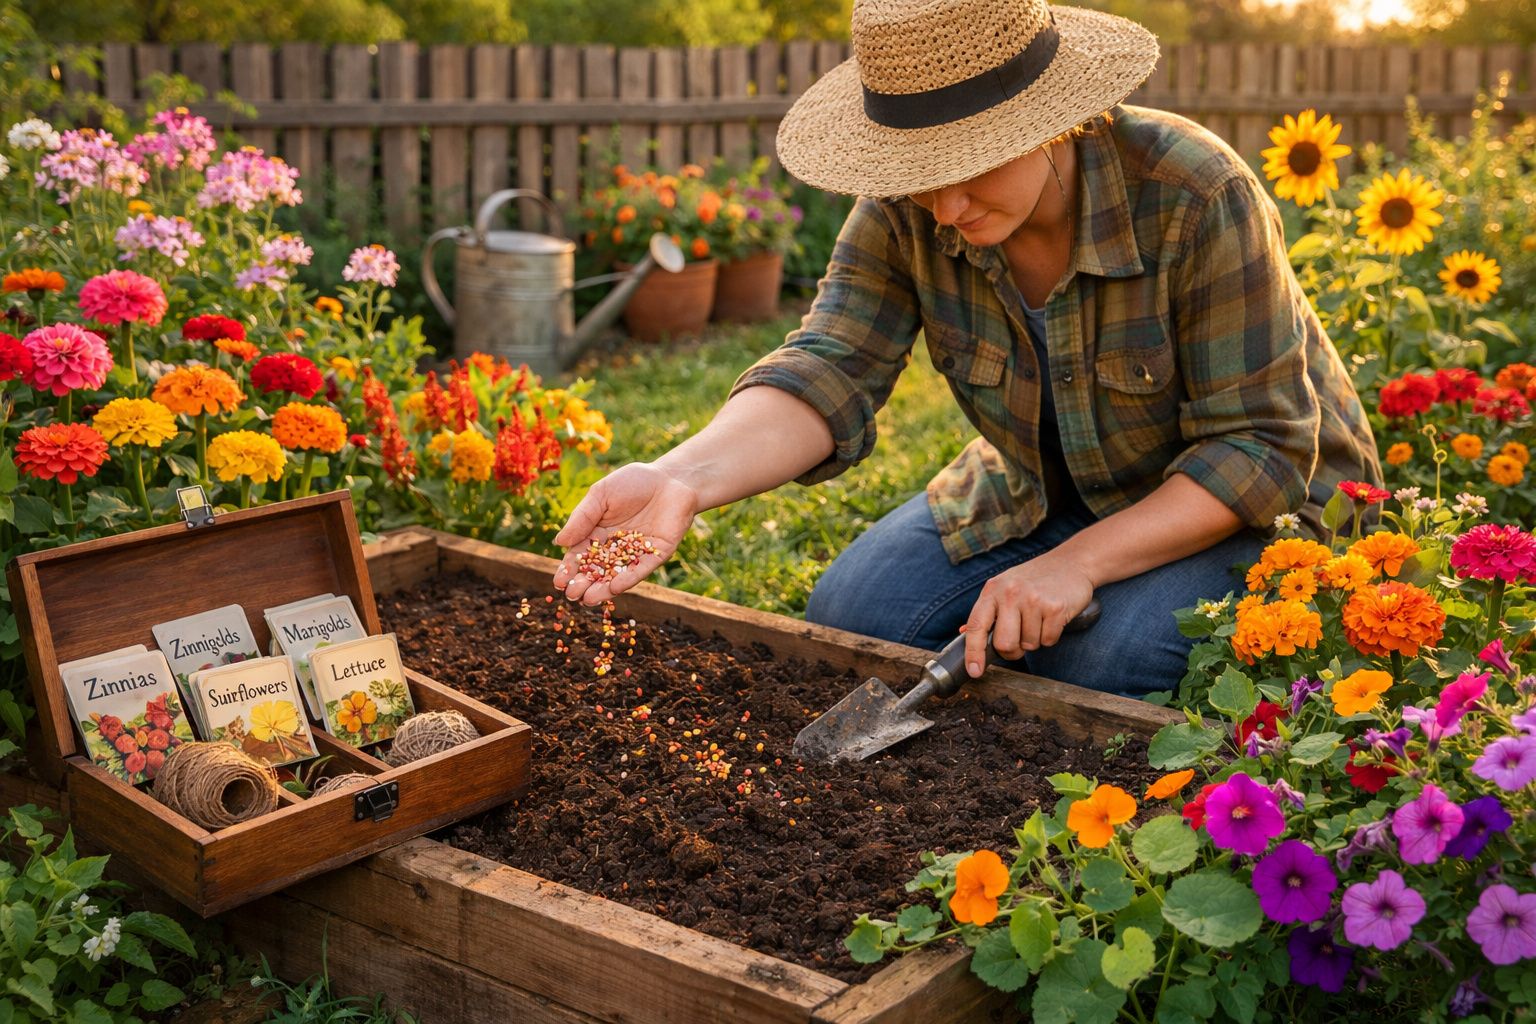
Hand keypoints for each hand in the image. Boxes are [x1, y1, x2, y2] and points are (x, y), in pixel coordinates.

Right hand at [551, 462, 699, 605]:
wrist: (671, 478)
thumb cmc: (633, 482)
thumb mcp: (601, 495)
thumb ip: (582, 518)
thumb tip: (559, 543)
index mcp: (598, 533)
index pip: (580, 555)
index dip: (569, 569)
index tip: (558, 582)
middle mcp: (616, 547)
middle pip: (596, 569)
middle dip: (583, 582)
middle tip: (571, 595)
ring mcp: (636, 553)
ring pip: (617, 574)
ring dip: (603, 588)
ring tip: (589, 600)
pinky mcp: (656, 555)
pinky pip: (640, 569)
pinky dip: (628, 578)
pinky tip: (615, 588)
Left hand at [963, 553, 1095, 676]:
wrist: (1072, 562)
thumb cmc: (1034, 579)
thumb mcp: (1005, 587)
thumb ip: (987, 612)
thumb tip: (962, 634)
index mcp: (993, 589)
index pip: (975, 625)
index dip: (973, 652)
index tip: (974, 671)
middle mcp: (1010, 593)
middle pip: (1004, 644)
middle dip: (1012, 651)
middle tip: (1019, 641)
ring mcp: (1033, 599)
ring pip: (1029, 645)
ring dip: (1034, 639)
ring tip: (1039, 619)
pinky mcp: (1055, 608)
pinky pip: (1048, 640)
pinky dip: (1051, 635)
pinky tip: (1051, 618)